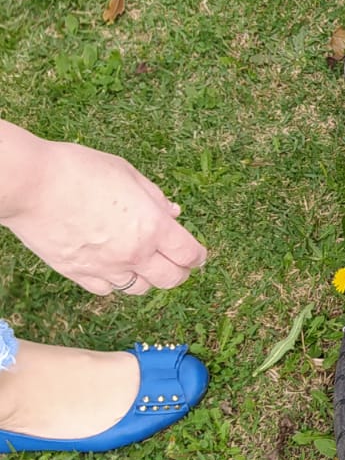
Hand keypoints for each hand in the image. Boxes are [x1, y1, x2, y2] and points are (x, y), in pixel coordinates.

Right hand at [4, 139, 206, 294]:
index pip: (189, 255)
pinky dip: (115, 282)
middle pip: (170, 279)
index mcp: (152, 227)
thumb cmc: (78, 170)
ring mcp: (105, 268)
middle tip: (177, 263)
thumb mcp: (126, 173)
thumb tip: (173, 212)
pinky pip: (107, 290)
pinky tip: (113, 267)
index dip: (198, 256)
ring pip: (139, 288)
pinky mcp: (78, 274)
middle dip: (179, 272)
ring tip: (143, 263)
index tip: (197, 255)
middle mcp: (134, 254)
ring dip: (147, 278)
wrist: (31, 184)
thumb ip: (154, 196)